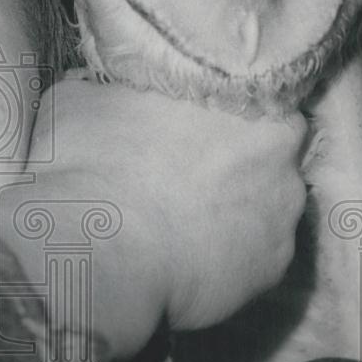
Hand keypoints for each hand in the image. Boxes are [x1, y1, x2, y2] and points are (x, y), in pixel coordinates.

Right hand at [21, 76, 306, 353]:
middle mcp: (282, 157)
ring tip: (178, 221)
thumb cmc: (87, 164)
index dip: (216, 113)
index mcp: (245, 98)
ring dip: (231, 211)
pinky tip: (186, 257)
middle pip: (264, 154)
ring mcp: (283, 218)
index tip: (185, 126)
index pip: (249, 95)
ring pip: (262, 208)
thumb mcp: (79, 99)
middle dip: (231, 164)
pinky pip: (253, 257)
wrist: (91, 253)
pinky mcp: (272, 270)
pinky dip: (228, 256)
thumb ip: (112, 91)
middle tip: (180, 174)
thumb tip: (101, 90)